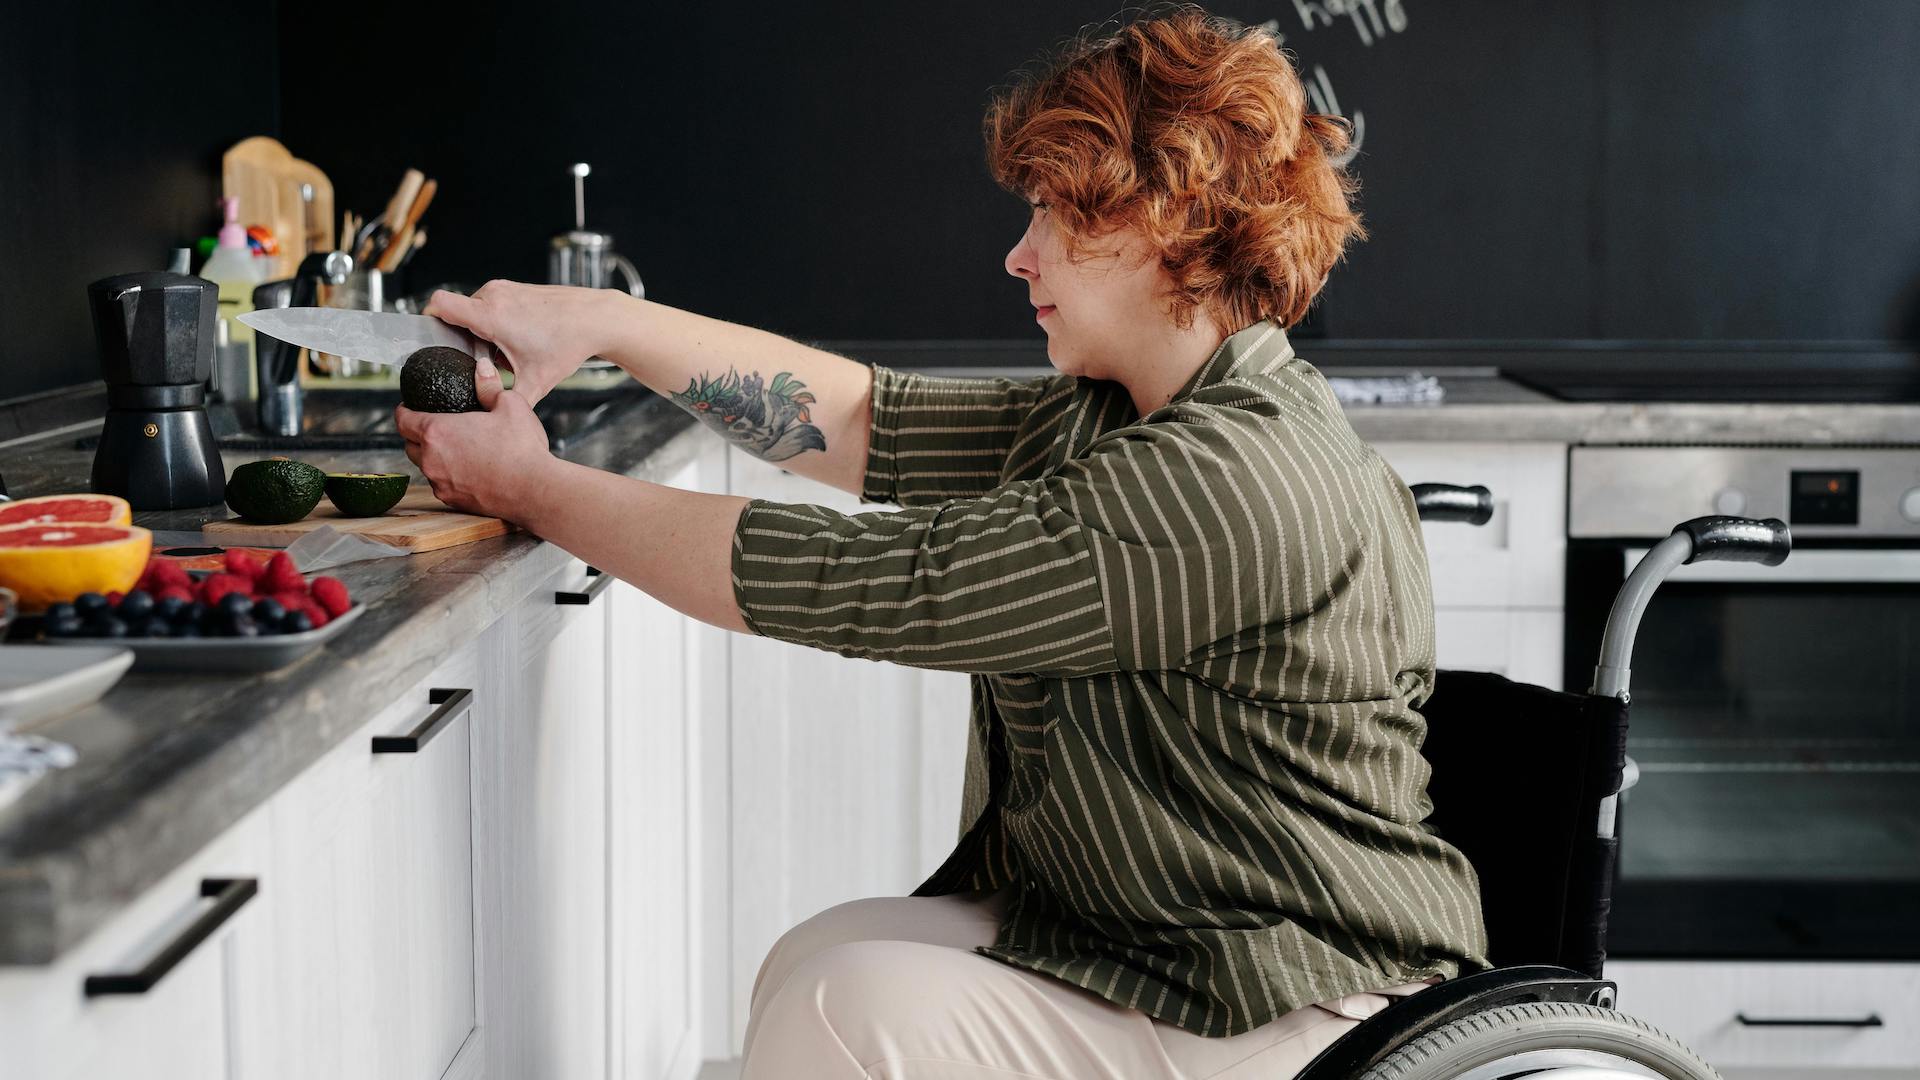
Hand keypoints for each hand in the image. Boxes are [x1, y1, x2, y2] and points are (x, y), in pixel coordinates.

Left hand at [396, 356, 555, 520]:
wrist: (535, 489)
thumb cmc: (522, 448)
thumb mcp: (509, 405)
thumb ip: (489, 386)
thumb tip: (482, 368)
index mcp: (437, 431)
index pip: (402, 420)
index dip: (403, 411)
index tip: (410, 407)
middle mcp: (431, 459)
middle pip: (409, 445)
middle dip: (416, 434)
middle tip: (433, 426)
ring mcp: (440, 483)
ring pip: (425, 466)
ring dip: (433, 456)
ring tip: (454, 448)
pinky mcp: (453, 501)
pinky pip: (441, 484)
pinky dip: (448, 475)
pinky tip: (468, 469)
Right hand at [423, 280, 614, 405]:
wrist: (596, 318)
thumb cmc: (567, 345)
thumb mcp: (536, 382)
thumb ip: (507, 401)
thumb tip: (490, 417)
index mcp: (490, 314)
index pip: (438, 304)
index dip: (428, 320)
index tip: (431, 339)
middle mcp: (493, 295)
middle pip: (457, 314)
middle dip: (463, 337)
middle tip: (481, 358)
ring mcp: (505, 288)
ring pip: (475, 309)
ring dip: (481, 329)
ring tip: (505, 349)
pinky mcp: (515, 287)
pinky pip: (491, 303)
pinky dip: (496, 320)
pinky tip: (516, 338)